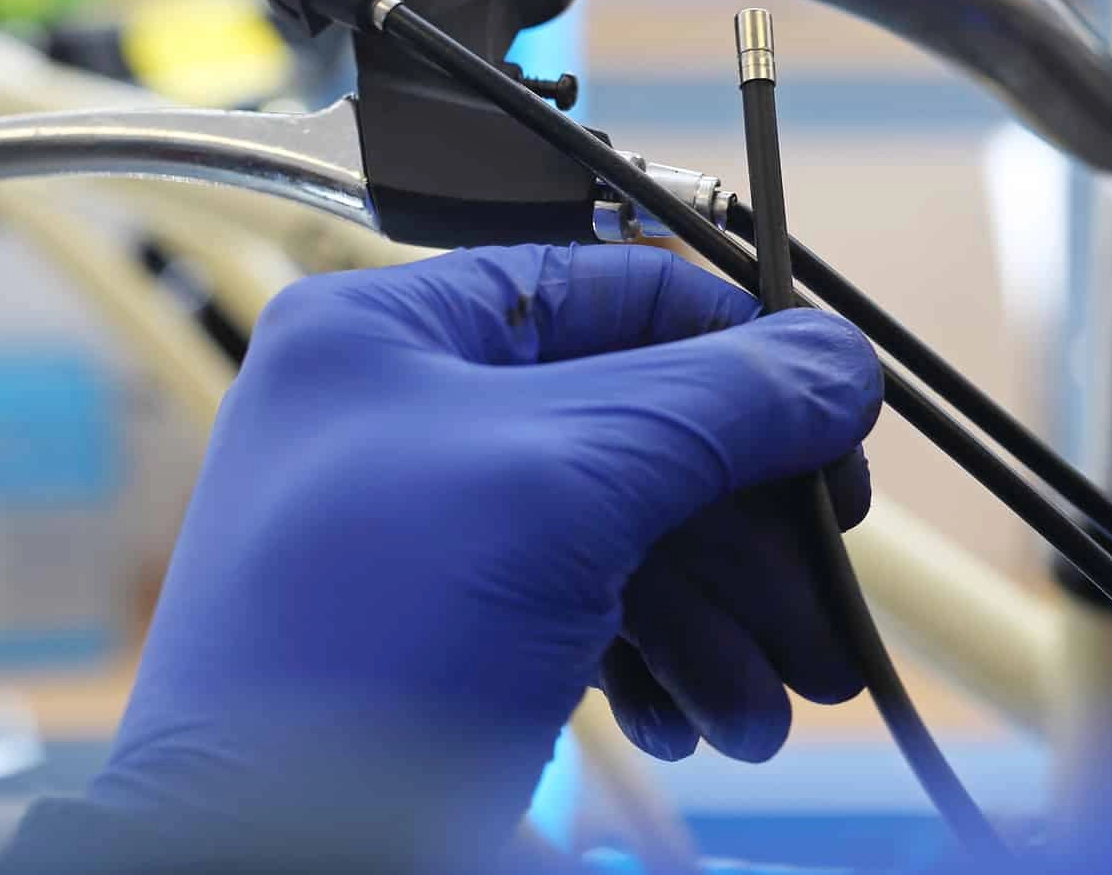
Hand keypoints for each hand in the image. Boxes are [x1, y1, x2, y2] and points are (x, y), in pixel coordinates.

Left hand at [87, 245, 881, 868]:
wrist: (266, 852)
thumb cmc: (368, 640)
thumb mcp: (562, 485)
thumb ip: (718, 406)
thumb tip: (844, 364)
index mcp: (392, 330)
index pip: (610, 292)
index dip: (737, 352)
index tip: (834, 427)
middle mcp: (409, 415)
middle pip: (639, 429)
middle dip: (747, 530)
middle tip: (829, 601)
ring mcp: (430, 529)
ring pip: (627, 537)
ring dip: (724, 621)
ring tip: (774, 709)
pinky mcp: (450, 633)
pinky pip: (589, 615)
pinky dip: (662, 667)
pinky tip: (700, 726)